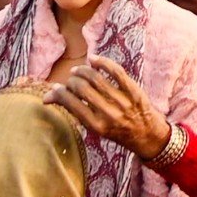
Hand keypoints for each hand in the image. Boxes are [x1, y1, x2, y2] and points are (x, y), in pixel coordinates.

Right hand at [47, 59, 172, 159]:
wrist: (148, 136)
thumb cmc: (117, 132)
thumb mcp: (95, 128)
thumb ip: (76, 112)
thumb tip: (48, 97)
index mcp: (97, 126)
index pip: (72, 103)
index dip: (59, 93)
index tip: (54, 88)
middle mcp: (109, 114)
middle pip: (82, 88)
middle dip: (71, 81)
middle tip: (70, 80)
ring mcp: (123, 101)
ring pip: (96, 78)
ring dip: (83, 71)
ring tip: (78, 70)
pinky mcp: (134, 91)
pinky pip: (117, 72)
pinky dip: (103, 62)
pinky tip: (93, 60)